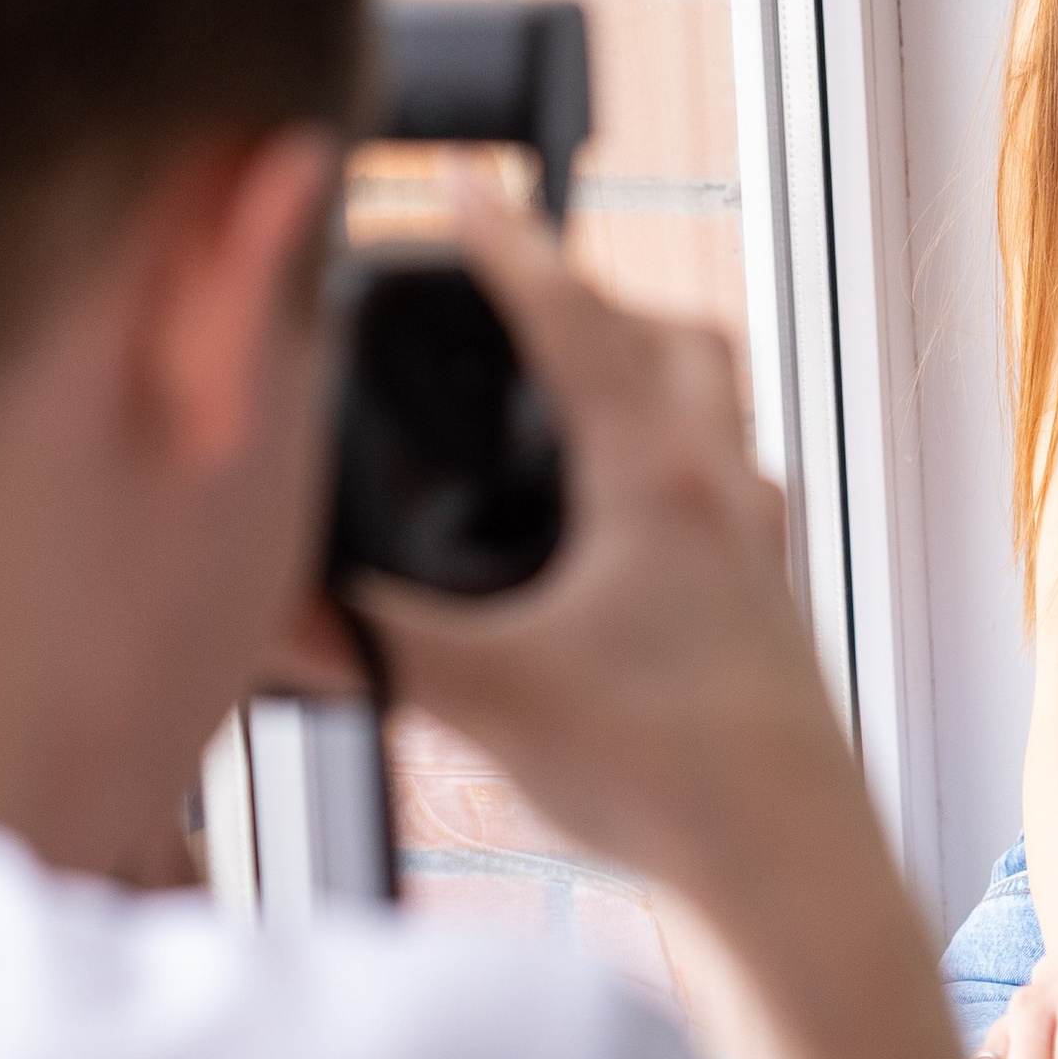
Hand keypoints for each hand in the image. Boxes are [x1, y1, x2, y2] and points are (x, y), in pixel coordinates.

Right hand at [357, 193, 872, 930]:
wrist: (794, 871)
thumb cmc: (670, 778)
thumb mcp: (490, 698)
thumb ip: (372, 643)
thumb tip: (264, 606)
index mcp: (656, 479)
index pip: (575, 322)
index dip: (510, 247)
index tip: (467, 187)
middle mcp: (723, 492)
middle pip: (676, 341)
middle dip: (597, 300)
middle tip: (521, 299)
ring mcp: (758, 549)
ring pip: (718, 413)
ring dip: (654, 376)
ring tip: (577, 393)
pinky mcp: (769, 608)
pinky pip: (731, 491)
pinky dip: (676, 468)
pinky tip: (625, 529)